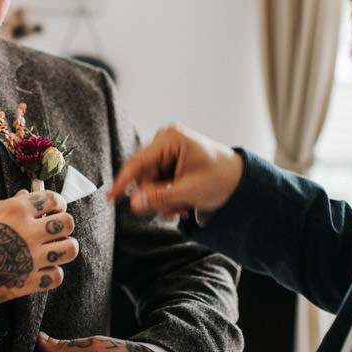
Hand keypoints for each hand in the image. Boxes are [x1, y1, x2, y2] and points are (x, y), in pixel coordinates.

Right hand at [0, 190, 76, 309]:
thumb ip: (5, 202)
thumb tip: (25, 195)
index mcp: (15, 210)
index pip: (53, 199)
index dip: (57, 203)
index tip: (54, 208)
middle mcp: (27, 232)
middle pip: (67, 223)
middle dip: (64, 224)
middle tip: (54, 230)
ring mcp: (29, 258)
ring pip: (70, 249)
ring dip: (64, 248)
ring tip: (53, 249)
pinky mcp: (27, 283)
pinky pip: (57, 276)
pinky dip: (52, 273)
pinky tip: (41, 270)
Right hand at [107, 123, 243, 217]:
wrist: (240, 179)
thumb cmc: (222, 179)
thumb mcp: (191, 192)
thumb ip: (160, 198)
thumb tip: (134, 204)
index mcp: (171, 139)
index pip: (138, 162)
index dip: (123, 182)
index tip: (110, 198)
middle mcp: (165, 140)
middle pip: (144, 175)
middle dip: (156, 197)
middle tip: (174, 212)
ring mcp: (167, 149)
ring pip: (149, 181)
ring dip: (163, 199)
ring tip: (182, 207)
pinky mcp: (169, 159)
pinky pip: (157, 181)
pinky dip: (167, 195)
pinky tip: (181, 201)